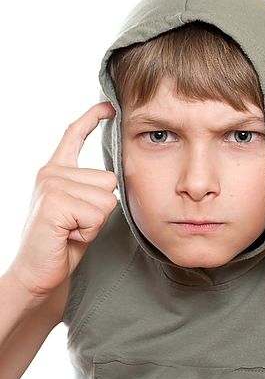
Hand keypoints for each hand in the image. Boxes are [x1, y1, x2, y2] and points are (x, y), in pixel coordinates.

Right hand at [8, 102, 117, 297]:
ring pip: (107, 198)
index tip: (108, 106)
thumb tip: (112, 177)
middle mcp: (51, 172)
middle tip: (77, 224)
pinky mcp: (54, 202)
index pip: (74, 135)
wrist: (39, 272)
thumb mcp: (79, 208)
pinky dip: (90, 231)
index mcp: (56, 170)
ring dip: (96, 221)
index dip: (93, 118)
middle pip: (110, 180)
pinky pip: (97, 213)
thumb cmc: (63, 242)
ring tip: (72, 229)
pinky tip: (69, 234)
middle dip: (102, 208)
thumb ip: (90, 188)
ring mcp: (51, 185)